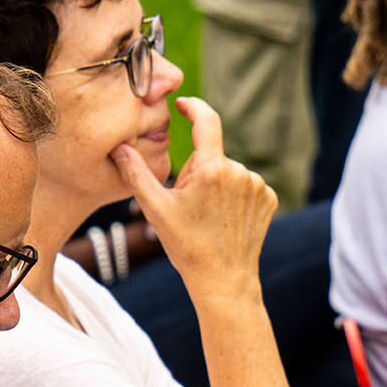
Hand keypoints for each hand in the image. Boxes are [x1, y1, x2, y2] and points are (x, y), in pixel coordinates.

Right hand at [110, 97, 276, 301]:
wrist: (223, 281)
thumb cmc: (187, 247)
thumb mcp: (156, 210)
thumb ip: (135, 173)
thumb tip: (117, 147)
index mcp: (212, 169)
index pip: (206, 120)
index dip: (193, 107)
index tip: (184, 105)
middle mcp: (239, 172)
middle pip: (212, 157)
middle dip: (199, 173)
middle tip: (189, 207)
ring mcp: (257, 186)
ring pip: (229, 173)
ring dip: (218, 186)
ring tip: (209, 218)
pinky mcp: (269, 199)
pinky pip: (246, 187)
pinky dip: (235, 197)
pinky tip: (227, 221)